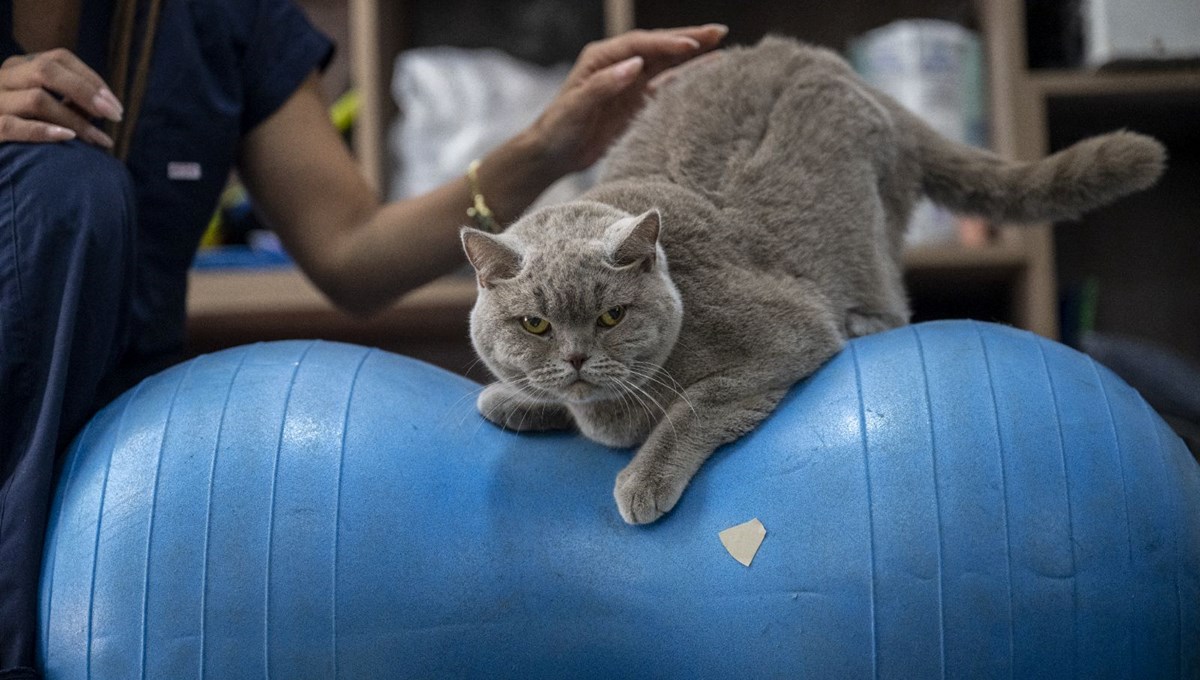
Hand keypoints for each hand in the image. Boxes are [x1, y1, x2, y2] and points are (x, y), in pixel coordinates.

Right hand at [0, 48, 123, 146]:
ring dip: (74, 120)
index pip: (59, 59)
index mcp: (19, 67)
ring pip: (36, 99)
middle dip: (86, 92)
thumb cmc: (21, 122)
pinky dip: (42, 131)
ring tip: (99, 139)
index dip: (91, 79)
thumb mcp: (41, 104)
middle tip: (114, 116)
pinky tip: (67, 137)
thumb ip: (66, 100)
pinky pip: (13, 126)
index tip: (115, 105)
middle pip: (47, 70)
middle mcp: (3, 78)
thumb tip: (101, 107)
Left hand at [526, 25, 727, 175]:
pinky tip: (706, 70)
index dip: (666, 43)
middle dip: (688, 38)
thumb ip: (604, 85)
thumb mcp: (576, 106)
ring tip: (721, 43)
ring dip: (692, 53)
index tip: (690, 46)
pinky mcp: (636, 101)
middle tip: (719, 31)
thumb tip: (635, 66)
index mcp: (601, 58)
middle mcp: (618, 64)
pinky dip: (686, 76)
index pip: (640, 45)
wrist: (551, 154)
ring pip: (666, 62)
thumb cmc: (557, 128)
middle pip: (658, 46)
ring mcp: (629, 82)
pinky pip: (666, 85)